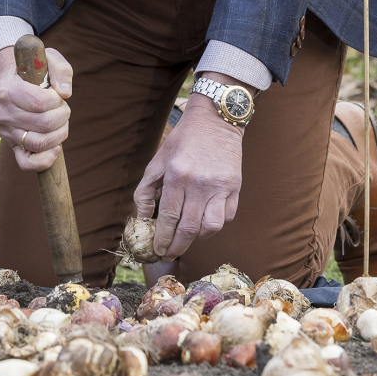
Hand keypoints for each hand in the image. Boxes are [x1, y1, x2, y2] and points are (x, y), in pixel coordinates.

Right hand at [0, 45, 72, 171]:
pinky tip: (55, 148)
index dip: (57, 100)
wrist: (9, 82)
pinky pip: (26, 163)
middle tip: (61, 108)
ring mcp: (6, 132)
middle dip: (62, 115)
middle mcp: (3, 113)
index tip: (58, 94)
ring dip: (59, 134)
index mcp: (8, 90)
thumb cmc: (32, 71)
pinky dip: (45, 160)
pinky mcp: (12, 146)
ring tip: (60, 123)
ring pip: (39, 143)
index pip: (40, 102)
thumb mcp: (47, 59)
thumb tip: (65, 93)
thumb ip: (61, 70)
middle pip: (44, 124)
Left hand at [134, 75, 246, 256]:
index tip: (158, 249)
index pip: (168, 217)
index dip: (162, 238)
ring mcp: (220, 186)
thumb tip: (141, 216)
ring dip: (197, 239)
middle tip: (169, 254)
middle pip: (189, 228)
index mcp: (177, 175)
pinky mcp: (235, 187)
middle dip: (176, 246)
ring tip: (187, 240)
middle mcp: (200, 183)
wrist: (216, 120)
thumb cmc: (183, 140)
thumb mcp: (158, 160)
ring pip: (211, 228)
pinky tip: (204, 224)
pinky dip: (215, 226)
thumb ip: (145, 189)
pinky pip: (227, 217)